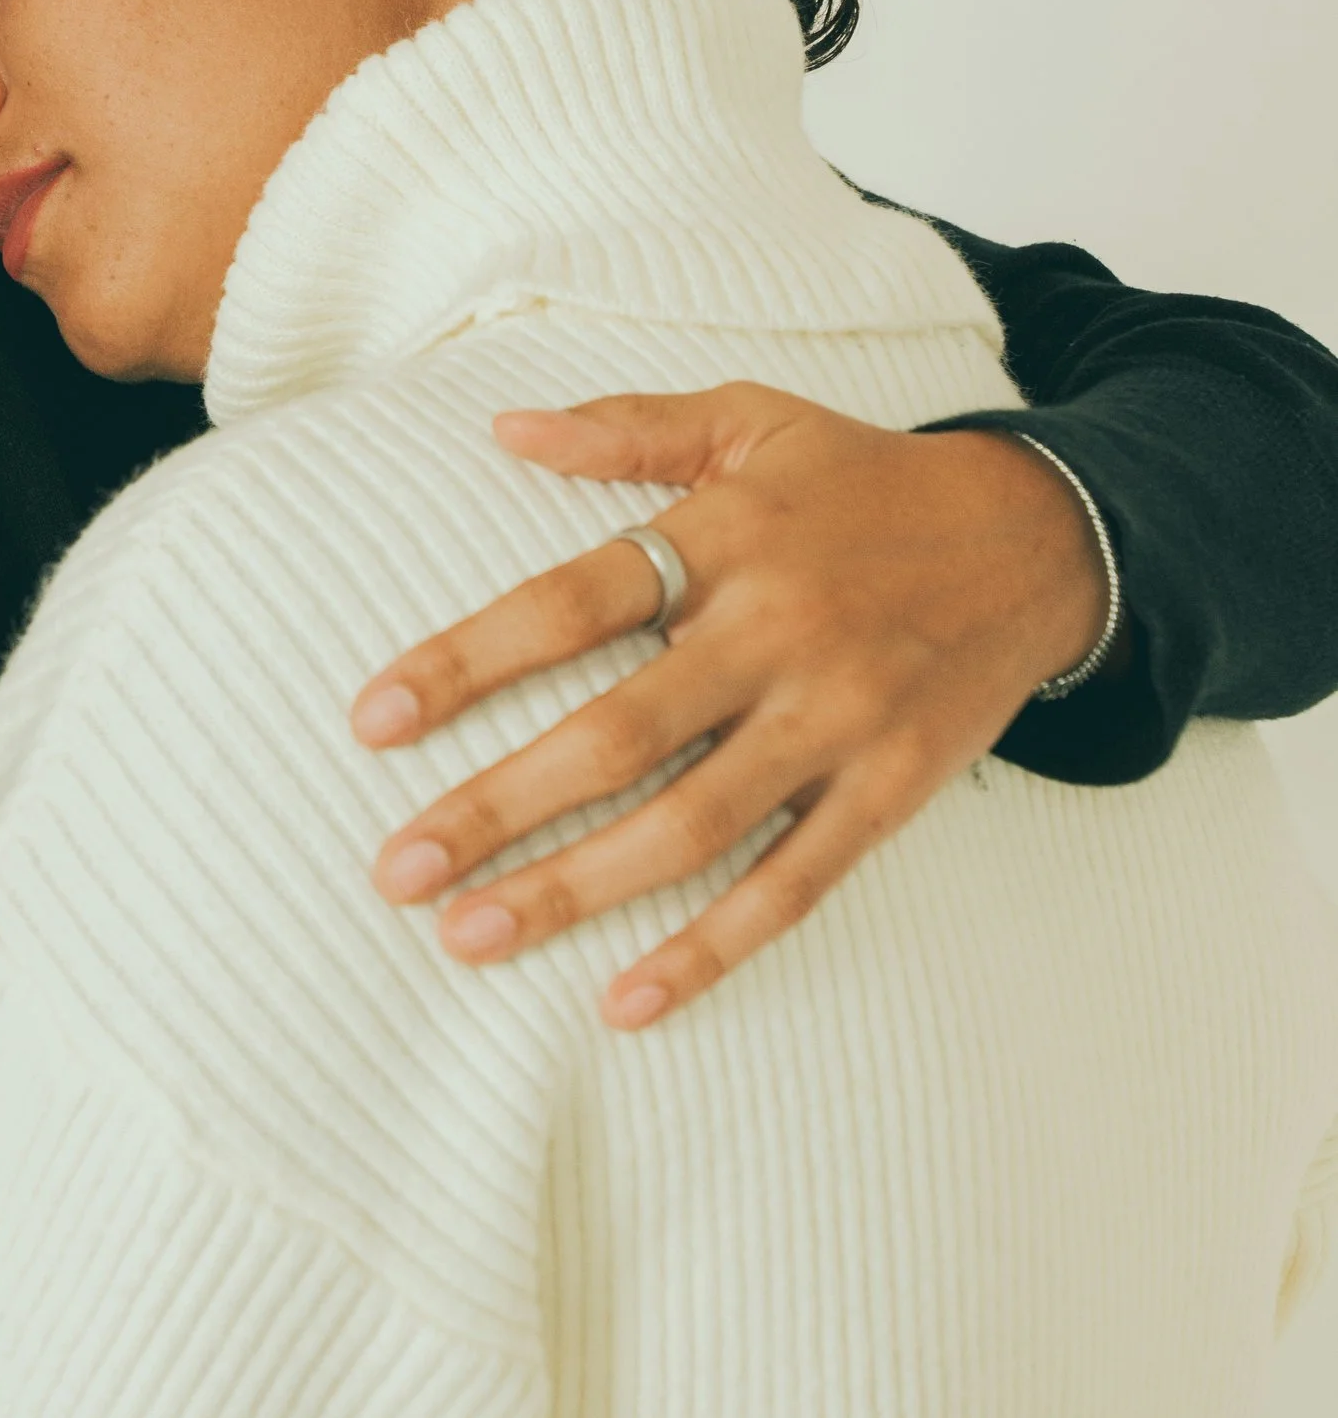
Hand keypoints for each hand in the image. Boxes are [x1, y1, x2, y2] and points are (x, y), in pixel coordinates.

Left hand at [351, 384, 1114, 1028]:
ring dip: (574, 890)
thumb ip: (627, 428)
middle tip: (396, 871)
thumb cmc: (867, 480)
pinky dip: (711, 949)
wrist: (1044, 535)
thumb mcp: (754, 417)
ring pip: (690, 826)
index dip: (466, 661)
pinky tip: (628, 999)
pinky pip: (792, 885)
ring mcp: (837, 719)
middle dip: (496, 808)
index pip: (569, 603)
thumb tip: (504, 430)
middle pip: (614, 734)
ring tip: (470, 938)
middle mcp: (775, 631)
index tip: (373, 721)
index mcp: (725, 536)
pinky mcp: (892, 790)